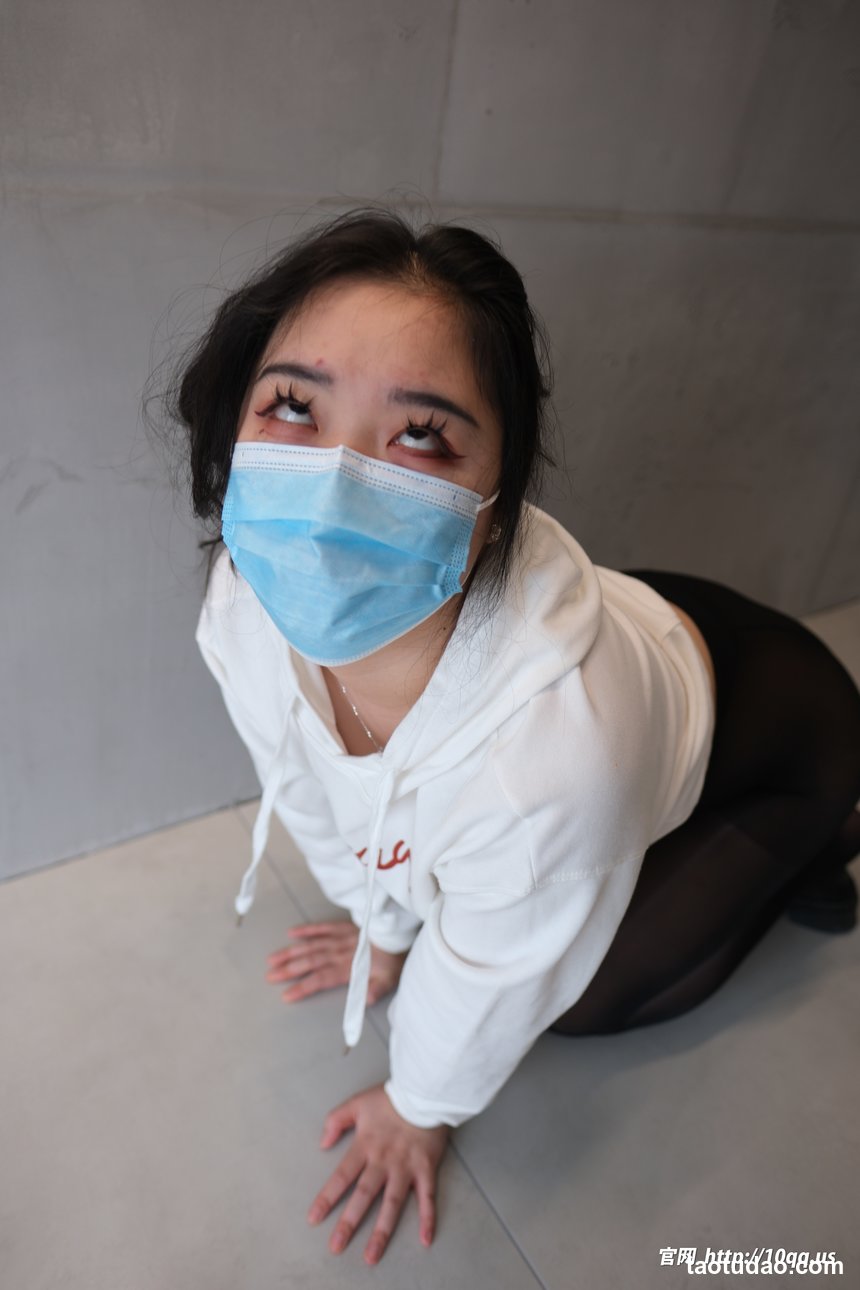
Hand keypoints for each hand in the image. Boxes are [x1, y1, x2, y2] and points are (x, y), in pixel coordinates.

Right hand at [265, 920, 407, 1004]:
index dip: (303, 987)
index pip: (321, 979)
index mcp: (348, 968)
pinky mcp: (342, 927)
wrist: (400, 934)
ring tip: (272, 959)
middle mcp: (339, 953)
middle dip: (288, 970)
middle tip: (269, 976)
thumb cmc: (392, 960)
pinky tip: (292, 933)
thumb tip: (366, 1001)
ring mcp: (339, 938)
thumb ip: (375, 990)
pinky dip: (307, 930)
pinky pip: (322, 927)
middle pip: (310, 962)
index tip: (286, 995)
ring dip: (291, 952)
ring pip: (310, 946)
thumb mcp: (388, 980)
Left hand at [308, 1083, 448, 1264]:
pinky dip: (428, 1218)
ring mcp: (406, 1168)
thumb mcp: (357, 1102)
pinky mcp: (426, 1169)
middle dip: (349, 1223)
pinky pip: (427, 1197)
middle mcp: (383, 1162)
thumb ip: (336, 1120)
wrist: (424, 1090)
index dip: (326, 1198)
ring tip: (372, 1256)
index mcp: (365, 1146)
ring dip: (382, 1231)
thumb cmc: (391, 1097)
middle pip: (363, 1196)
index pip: (341, 1177)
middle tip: (336, 1246)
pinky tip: (425, 1239)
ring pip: (392, 1204)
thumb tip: (323, 1142)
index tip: (314, 1218)